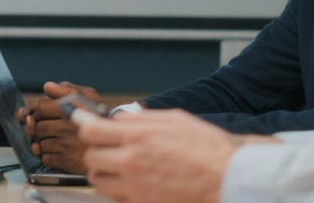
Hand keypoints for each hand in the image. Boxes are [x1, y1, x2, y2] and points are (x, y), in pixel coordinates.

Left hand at [24, 81, 101, 173]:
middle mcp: (66, 126)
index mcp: (70, 108)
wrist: (117, 143)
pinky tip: (56, 150)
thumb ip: (67, 89)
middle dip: (36, 127)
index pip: (39, 107)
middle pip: (36, 126)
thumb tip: (47, 87)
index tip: (28, 114)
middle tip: (43, 127)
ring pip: (39, 143)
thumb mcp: (88, 96)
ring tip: (53, 139)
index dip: (31, 110)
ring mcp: (66, 145)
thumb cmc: (100, 117)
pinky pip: (46, 158)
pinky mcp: (67, 161)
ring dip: (41, 142)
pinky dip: (47, 155)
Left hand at [77, 109, 264, 202]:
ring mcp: (134, 187)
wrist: (227, 178)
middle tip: (108, 149)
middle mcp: (130, 161)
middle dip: (97, 151)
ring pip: (98, 181)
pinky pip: (115, 199)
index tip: (86, 127)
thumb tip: (119, 118)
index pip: (91, 131)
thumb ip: (141, 118)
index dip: (86, 127)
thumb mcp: (174, 119)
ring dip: (104, 173)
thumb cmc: (206, 148)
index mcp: (137, 136)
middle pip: (90, 157)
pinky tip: (132, 184)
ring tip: (119, 168)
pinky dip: (118, 192)